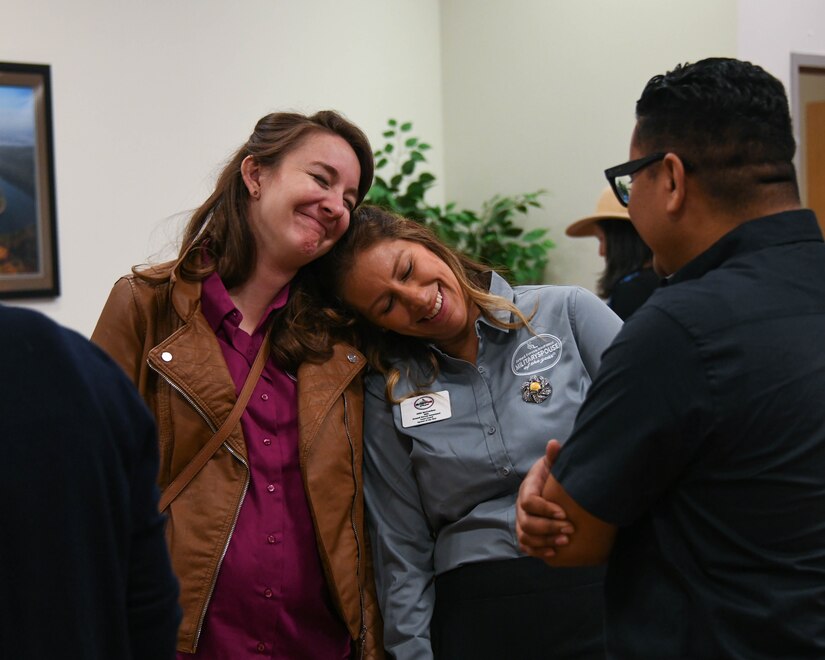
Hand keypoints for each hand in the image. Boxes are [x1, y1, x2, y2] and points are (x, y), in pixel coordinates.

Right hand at [516, 440, 571, 558]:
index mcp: (527, 489)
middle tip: (570, 530)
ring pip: (526, 536)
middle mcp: (520, 507)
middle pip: (527, 522)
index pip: (529, 502)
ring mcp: (521, 521)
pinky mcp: (525, 533)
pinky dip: (538, 551)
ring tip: (565, 542)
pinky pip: (526, 546)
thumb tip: (554, 443)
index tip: (564, 513)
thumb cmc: (551, 476)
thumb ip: (554, 456)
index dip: (545, 509)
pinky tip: (554, 552)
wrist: (546, 486)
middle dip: (549, 528)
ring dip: (545, 541)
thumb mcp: (552, 465)